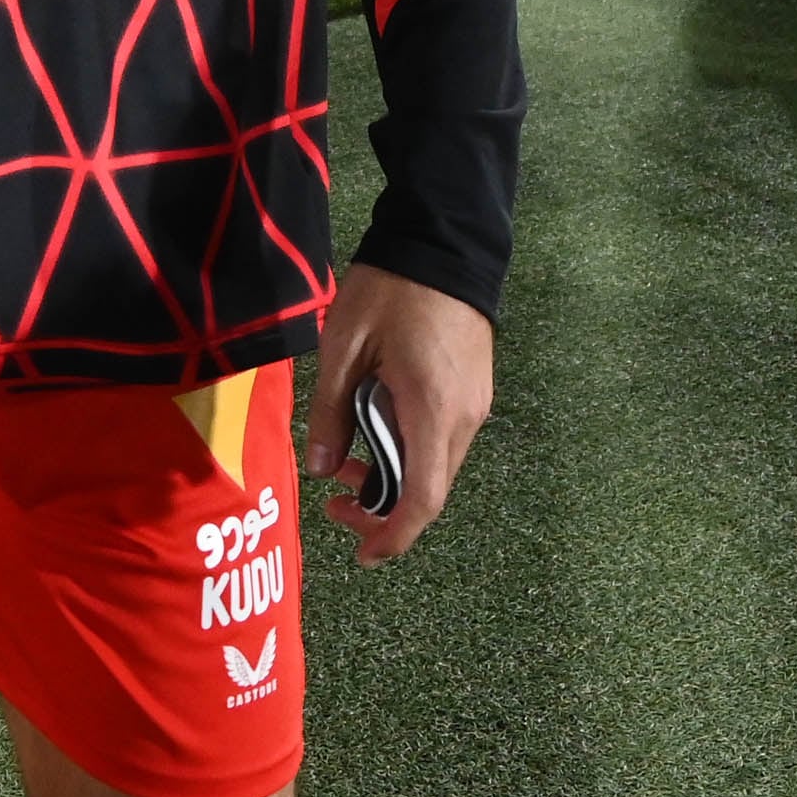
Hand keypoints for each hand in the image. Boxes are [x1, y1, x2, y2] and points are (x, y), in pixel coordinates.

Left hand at [298, 262, 494, 563]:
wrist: (445, 242)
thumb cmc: (391, 289)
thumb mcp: (343, 347)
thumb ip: (330, 411)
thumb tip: (321, 468)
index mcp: (432, 411)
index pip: (423, 500)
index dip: (392, 537)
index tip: (361, 555)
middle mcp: (464, 416)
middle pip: (429, 488)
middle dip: (381, 506)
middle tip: (333, 498)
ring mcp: (475, 403)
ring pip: (436, 465)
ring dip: (393, 474)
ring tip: (346, 454)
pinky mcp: (474, 388)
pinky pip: (442, 438)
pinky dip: (409, 449)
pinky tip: (376, 426)